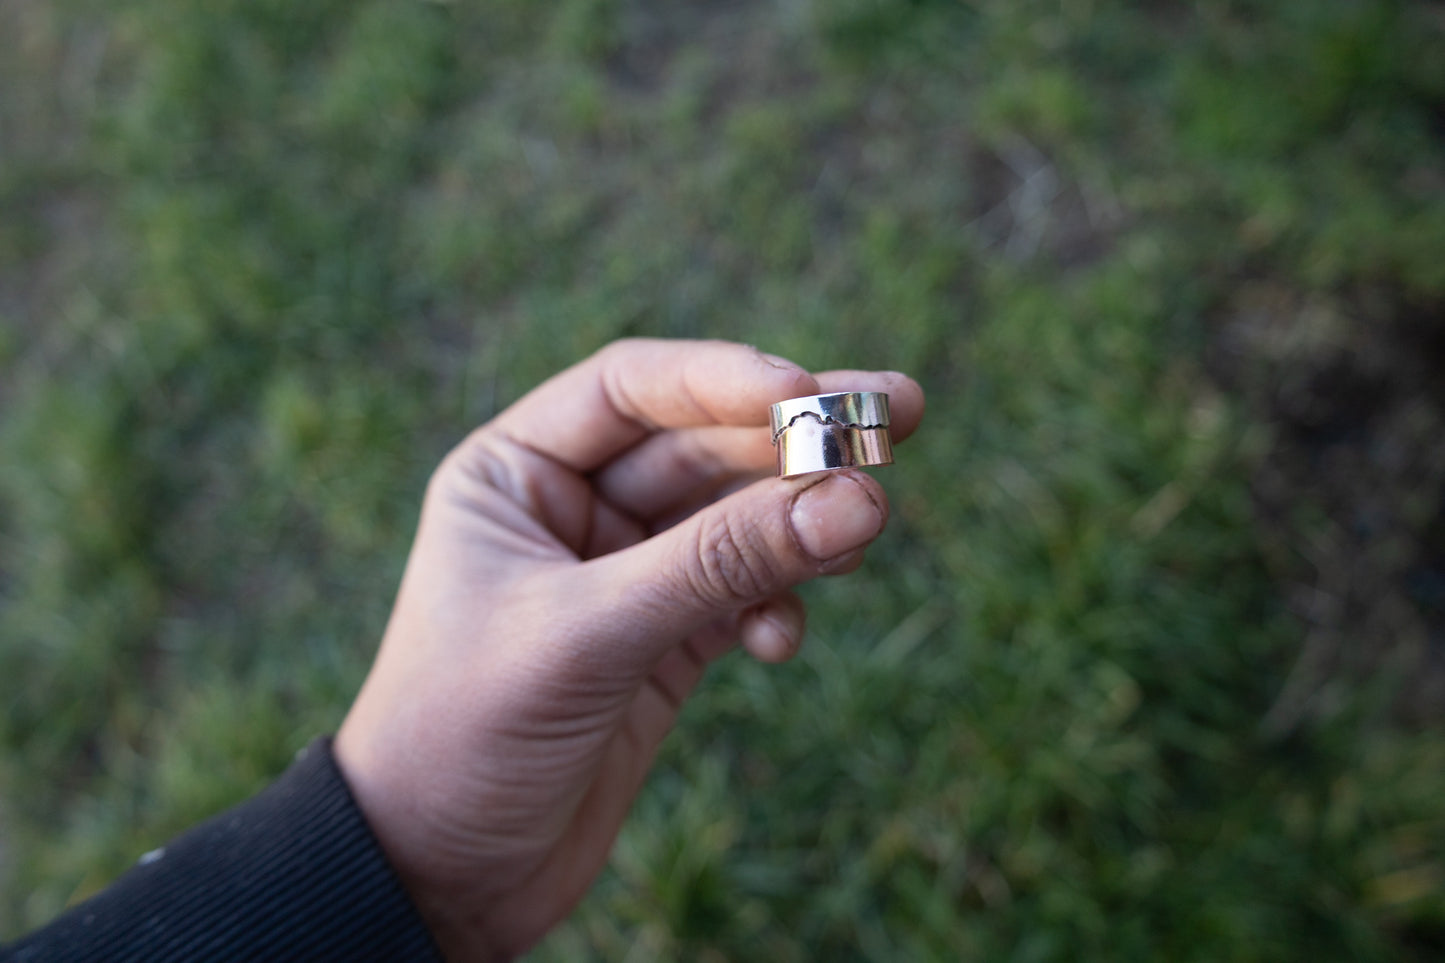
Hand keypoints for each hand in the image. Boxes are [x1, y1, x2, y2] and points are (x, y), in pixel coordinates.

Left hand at [333, 339, 924, 960]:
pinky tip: (780, 639)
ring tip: (871, 519)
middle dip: (792, 439)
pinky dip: (775, 606)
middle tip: (894, 414)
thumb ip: (721, 563)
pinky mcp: (664, 644)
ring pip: (733, 519)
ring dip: (801, 518)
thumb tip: (855, 500)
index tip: (810, 394)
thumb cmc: (467, 735)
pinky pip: (742, 596)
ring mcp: (624, 576)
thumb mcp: (589, 635)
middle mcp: (572, 509)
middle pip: (701, 444)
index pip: (632, 389)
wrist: (440, 878)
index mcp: (515, 474)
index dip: (723, 378)